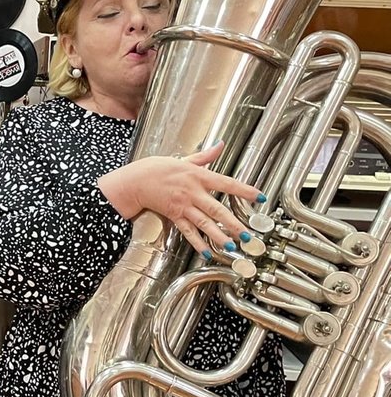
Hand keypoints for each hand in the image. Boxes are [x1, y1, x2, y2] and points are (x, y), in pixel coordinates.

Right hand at [98, 142, 262, 254]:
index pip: (227, 184)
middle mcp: (192, 193)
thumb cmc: (158, 169)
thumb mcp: (184, 160)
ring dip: (218, 236)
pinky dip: (197, 243)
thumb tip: (220, 145)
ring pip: (204, 224)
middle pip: (217, 210)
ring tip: (231, 247)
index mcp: (198, 177)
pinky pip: (188, 232)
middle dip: (233, 224)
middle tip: (248, 235)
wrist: (136, 181)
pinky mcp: (174, 216)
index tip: (260, 198)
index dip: (245, 191)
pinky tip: (207, 252)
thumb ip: (205, 156)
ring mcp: (183, 207)